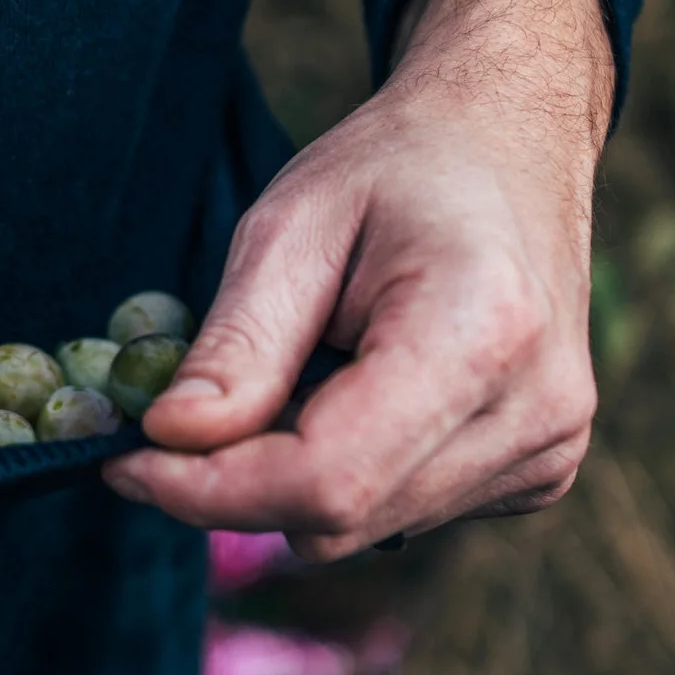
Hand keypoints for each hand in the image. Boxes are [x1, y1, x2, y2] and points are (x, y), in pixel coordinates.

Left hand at [106, 0, 607, 557]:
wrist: (510, 143)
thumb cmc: (396, 170)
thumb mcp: (290, 224)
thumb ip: (237, 342)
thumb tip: (170, 438)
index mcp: (481, 333)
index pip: (326, 478)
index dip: (210, 490)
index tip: (126, 460)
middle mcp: (535, 411)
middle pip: (338, 518)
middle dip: (234, 485)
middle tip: (182, 417)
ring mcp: (549, 451)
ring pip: (362, 531)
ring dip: (291, 478)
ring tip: (302, 370)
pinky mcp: (541, 471)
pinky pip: (402, 515)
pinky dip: (348, 474)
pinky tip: (357, 393)